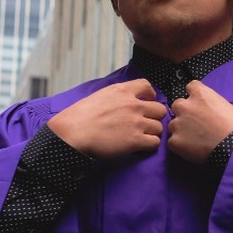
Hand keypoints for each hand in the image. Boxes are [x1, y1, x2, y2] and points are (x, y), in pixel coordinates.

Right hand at [48, 79, 167, 158]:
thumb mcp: (99, 96)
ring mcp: (136, 123)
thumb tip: (124, 100)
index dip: (150, 96)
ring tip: (141, 136)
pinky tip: (140, 146)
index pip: (147, 86)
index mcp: (122, 91)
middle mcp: (133, 105)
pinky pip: (155, 142)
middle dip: (154, 117)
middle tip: (145, 123)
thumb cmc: (79, 116)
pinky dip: (150, 145)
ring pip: (159, 127)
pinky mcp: (136, 140)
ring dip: (152, 132)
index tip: (146, 102)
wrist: (72, 133)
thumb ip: (117, 96)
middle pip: (160, 109)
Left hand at [168, 80, 232, 162]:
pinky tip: (194, 149)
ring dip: (181, 130)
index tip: (200, 105)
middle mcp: (185, 106)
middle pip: (177, 105)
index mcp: (199, 94)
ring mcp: (177, 123)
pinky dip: (181, 146)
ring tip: (196, 140)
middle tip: (196, 124)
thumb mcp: (224, 105)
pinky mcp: (174, 141)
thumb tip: (204, 109)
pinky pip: (173, 142)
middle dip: (184, 113)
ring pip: (174, 125)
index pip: (190, 87)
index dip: (195, 97)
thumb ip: (209, 103)